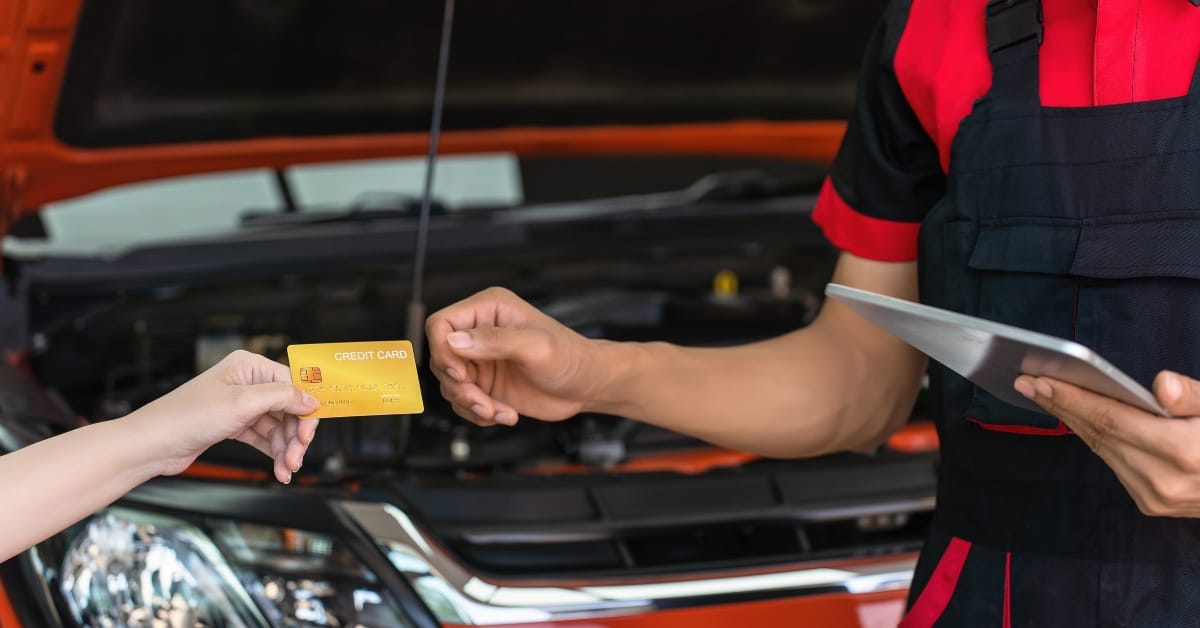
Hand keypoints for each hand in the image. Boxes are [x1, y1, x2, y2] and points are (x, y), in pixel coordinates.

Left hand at [127, 350, 319, 482]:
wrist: (153, 444)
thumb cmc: (187, 416)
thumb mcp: (242, 403)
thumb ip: (282, 397)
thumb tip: (312, 398)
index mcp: (249, 366)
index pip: (292, 384)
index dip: (305, 409)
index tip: (310, 431)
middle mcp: (247, 383)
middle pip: (288, 408)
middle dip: (295, 435)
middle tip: (297, 457)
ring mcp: (240, 405)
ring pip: (277, 426)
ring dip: (285, 449)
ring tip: (286, 468)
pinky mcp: (233, 425)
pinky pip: (263, 437)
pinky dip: (273, 452)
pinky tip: (279, 467)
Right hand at [426, 287, 607, 426]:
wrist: (587, 385)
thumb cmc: (570, 358)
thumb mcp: (536, 346)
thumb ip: (494, 341)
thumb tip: (454, 340)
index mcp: (489, 309)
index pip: (441, 324)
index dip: (441, 350)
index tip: (460, 374)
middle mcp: (479, 332)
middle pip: (441, 358)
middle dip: (460, 386)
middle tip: (484, 401)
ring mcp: (481, 360)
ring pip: (449, 384)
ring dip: (471, 404)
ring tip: (499, 411)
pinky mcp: (485, 384)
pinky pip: (462, 402)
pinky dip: (479, 413)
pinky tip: (504, 414)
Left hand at [1015, 370, 1199, 516]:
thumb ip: (1195, 396)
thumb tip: (1161, 385)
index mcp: (1184, 452)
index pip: (1112, 419)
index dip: (1073, 397)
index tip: (1040, 380)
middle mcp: (1164, 481)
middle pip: (1099, 434)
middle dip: (1061, 405)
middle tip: (1027, 381)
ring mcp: (1155, 497)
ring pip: (1101, 449)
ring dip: (1072, 420)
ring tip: (1046, 393)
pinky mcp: (1150, 504)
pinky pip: (1113, 463)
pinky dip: (1094, 437)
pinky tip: (1078, 417)